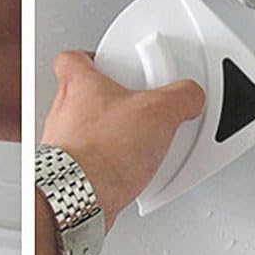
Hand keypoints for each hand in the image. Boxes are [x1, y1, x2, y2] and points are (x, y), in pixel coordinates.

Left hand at [41, 51, 204, 228]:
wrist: (78, 196)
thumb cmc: (100, 152)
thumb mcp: (159, 112)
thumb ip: (180, 96)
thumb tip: (190, 95)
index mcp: (78, 84)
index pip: (75, 58)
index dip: (95, 57)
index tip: (114, 63)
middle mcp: (64, 113)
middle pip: (84, 95)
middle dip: (112, 100)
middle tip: (135, 105)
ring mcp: (64, 144)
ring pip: (87, 131)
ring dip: (110, 135)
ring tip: (137, 143)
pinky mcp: (70, 172)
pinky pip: (91, 162)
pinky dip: (110, 165)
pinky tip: (130, 172)